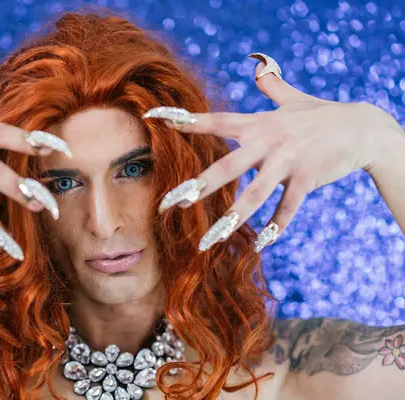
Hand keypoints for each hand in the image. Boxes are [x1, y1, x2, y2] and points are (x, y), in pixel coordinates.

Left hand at [143, 53, 396, 252]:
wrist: (363, 127)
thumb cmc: (322, 114)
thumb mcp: (293, 98)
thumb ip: (272, 86)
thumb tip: (260, 67)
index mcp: (258, 123)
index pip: (215, 121)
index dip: (186, 120)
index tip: (156, 118)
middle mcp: (268, 142)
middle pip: (227, 167)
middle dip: (199, 186)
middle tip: (171, 203)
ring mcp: (287, 162)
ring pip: (254, 195)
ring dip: (231, 219)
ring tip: (208, 239)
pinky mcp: (307, 180)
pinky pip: (287, 208)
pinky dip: (275, 227)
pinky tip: (260, 245)